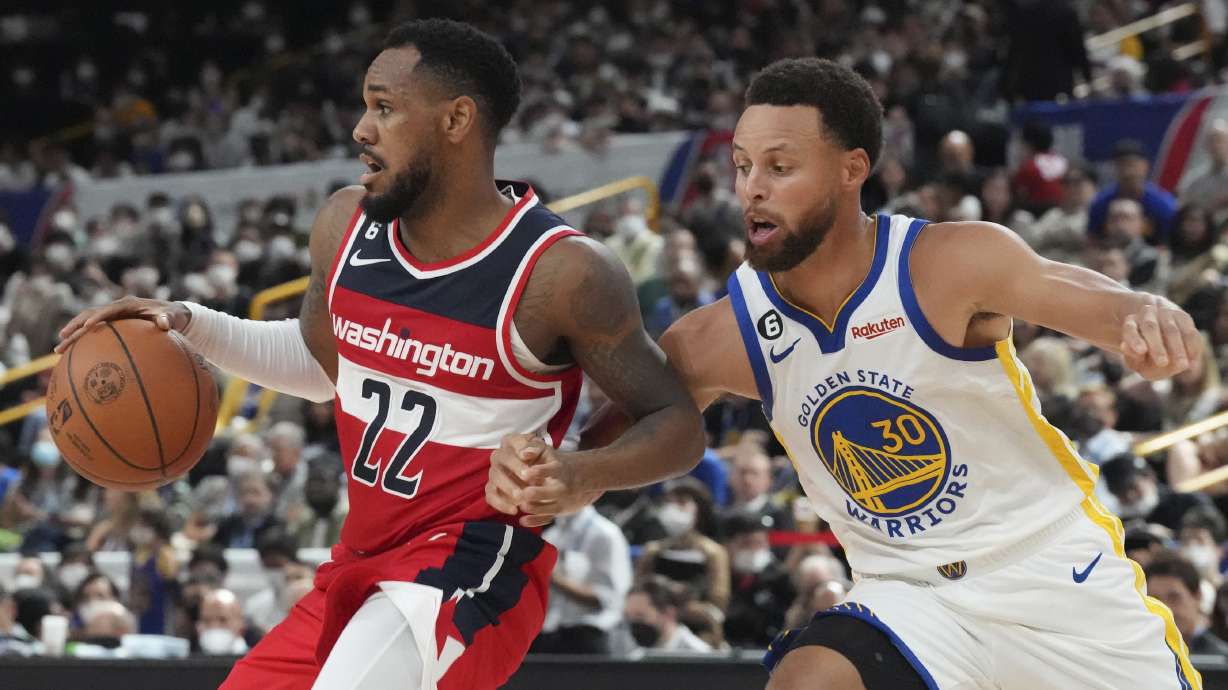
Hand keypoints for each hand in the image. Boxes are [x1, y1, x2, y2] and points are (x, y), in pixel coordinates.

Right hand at [55, 296, 190, 353]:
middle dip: (75, 326)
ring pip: (86, 324)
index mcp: (129, 304)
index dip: (98, 317)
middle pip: (90, 315)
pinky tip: (72, 358)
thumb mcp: (173, 317)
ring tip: (59, 351)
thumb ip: (168, 319)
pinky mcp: (111, 325)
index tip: (87, 326)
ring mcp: (112, 316)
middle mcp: (116, 308)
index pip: (109, 309)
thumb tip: (164, 323)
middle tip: (62, 339)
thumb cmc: (173, 316)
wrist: (171, 313)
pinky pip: (93, 333)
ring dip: (73, 335)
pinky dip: (82, 342)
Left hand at [485, 433, 602, 527]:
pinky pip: (548, 518)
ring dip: (536, 508)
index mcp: (559, 469)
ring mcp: (561, 500)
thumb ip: (534, 448)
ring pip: (551, 507)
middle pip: (554, 492)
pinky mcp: (558, 511)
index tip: (526, 473)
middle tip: (522, 494)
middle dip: (538, 494)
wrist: (582, 476)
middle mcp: (563, 486)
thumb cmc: (555, 462)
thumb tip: (523, 453)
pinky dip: (536, 521)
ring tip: (522, 506)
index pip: (552, 470)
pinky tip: (522, 520)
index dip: (540, 471)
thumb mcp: (548, 451)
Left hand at [1120, 300, 1200, 380]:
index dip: (1135, 340)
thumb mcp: (1134, 357)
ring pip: (1172, 330)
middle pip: (1150, 327)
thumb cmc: (1142, 352)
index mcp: (1130, 322)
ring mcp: (1165, 313)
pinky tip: (1193, 362)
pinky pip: (1190, 332)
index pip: (1130, 330)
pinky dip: (1192, 347)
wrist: (1159, 332)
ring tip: (1182, 365)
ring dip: (1178, 348)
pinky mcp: (1183, 317)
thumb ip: (1134, 357)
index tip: (1141, 351)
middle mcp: (1147, 313)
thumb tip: (1139, 353)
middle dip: (1157, 347)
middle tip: (1162, 363)